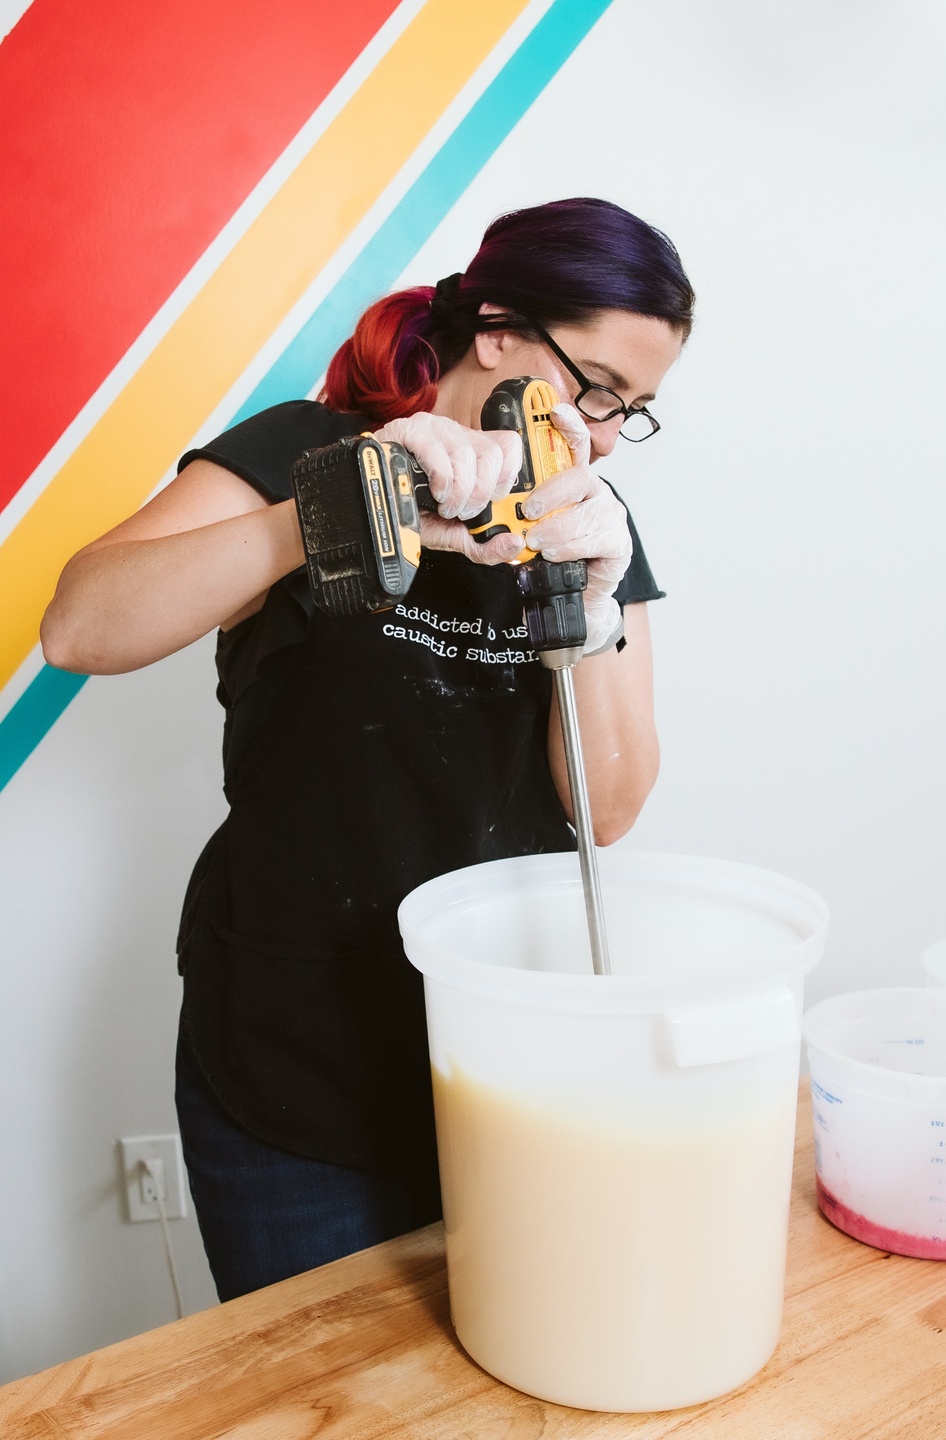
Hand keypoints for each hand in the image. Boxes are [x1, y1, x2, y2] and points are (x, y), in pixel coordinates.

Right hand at [375, 413, 524, 564]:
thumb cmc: (414, 513)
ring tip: (443, 505)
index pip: (509, 447)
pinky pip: (437, 452)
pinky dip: (440, 480)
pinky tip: (434, 492)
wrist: (378, 508)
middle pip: (492, 455)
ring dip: (457, 492)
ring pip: (466, 455)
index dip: (505, 479)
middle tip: (461, 510)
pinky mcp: (411, 431)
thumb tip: (514, 544)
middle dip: (479, 494)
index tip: (490, 501)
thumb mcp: (455, 534)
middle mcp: (458, 435)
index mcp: (474, 451)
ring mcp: (435, 429)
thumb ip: (486, 545)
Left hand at [520, 404, 631, 652]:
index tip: (554, 412)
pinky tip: (555, 553)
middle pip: (581, 477)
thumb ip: (513, 512)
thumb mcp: (525, 530)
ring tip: (537, 542)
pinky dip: (572, 546)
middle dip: (553, 492)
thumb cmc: (550, 558)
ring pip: (589, 510)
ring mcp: (611, 515)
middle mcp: (596, 493)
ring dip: (558, 526)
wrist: (574, 597)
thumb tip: (489, 502)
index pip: (576, 446)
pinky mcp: (619, 541)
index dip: (569, 426)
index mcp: (573, 483)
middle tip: (528, 511)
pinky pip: (597, 537)